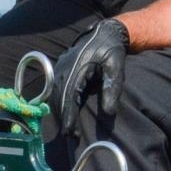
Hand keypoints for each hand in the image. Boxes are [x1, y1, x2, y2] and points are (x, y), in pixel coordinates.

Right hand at [50, 19, 129, 139]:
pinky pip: (55, 90)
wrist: (104, 32)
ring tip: (69, 130)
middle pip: (59, 99)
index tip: (71, 132)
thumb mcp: (116, 67)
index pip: (69, 96)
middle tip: (71, 137)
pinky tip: (65, 115)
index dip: (69, 116)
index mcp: (77, 68)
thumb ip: (112, 87)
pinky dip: (59, 104)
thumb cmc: (111, 50)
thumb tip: (109, 112)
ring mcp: (60, 69)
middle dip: (63, 118)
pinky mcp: (60, 71)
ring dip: (60, 113)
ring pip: (55, 95)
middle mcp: (63, 69)